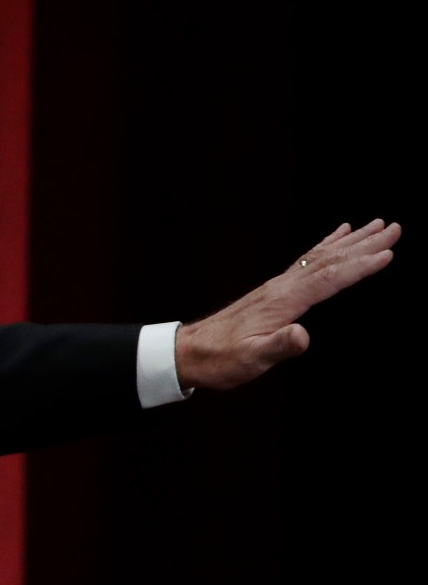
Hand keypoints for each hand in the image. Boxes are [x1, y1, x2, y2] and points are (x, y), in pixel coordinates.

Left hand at [176, 219, 401, 390]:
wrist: (189, 352)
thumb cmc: (221, 359)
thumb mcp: (251, 358)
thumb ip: (278, 346)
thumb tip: (303, 335)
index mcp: (283, 300)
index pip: (328, 278)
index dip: (359, 266)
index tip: (388, 253)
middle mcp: (282, 286)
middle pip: (329, 259)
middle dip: (364, 244)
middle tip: (394, 227)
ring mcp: (278, 285)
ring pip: (320, 256)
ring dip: (350, 241)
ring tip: (375, 225)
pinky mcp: (274, 290)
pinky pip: (306, 261)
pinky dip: (325, 247)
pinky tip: (336, 238)